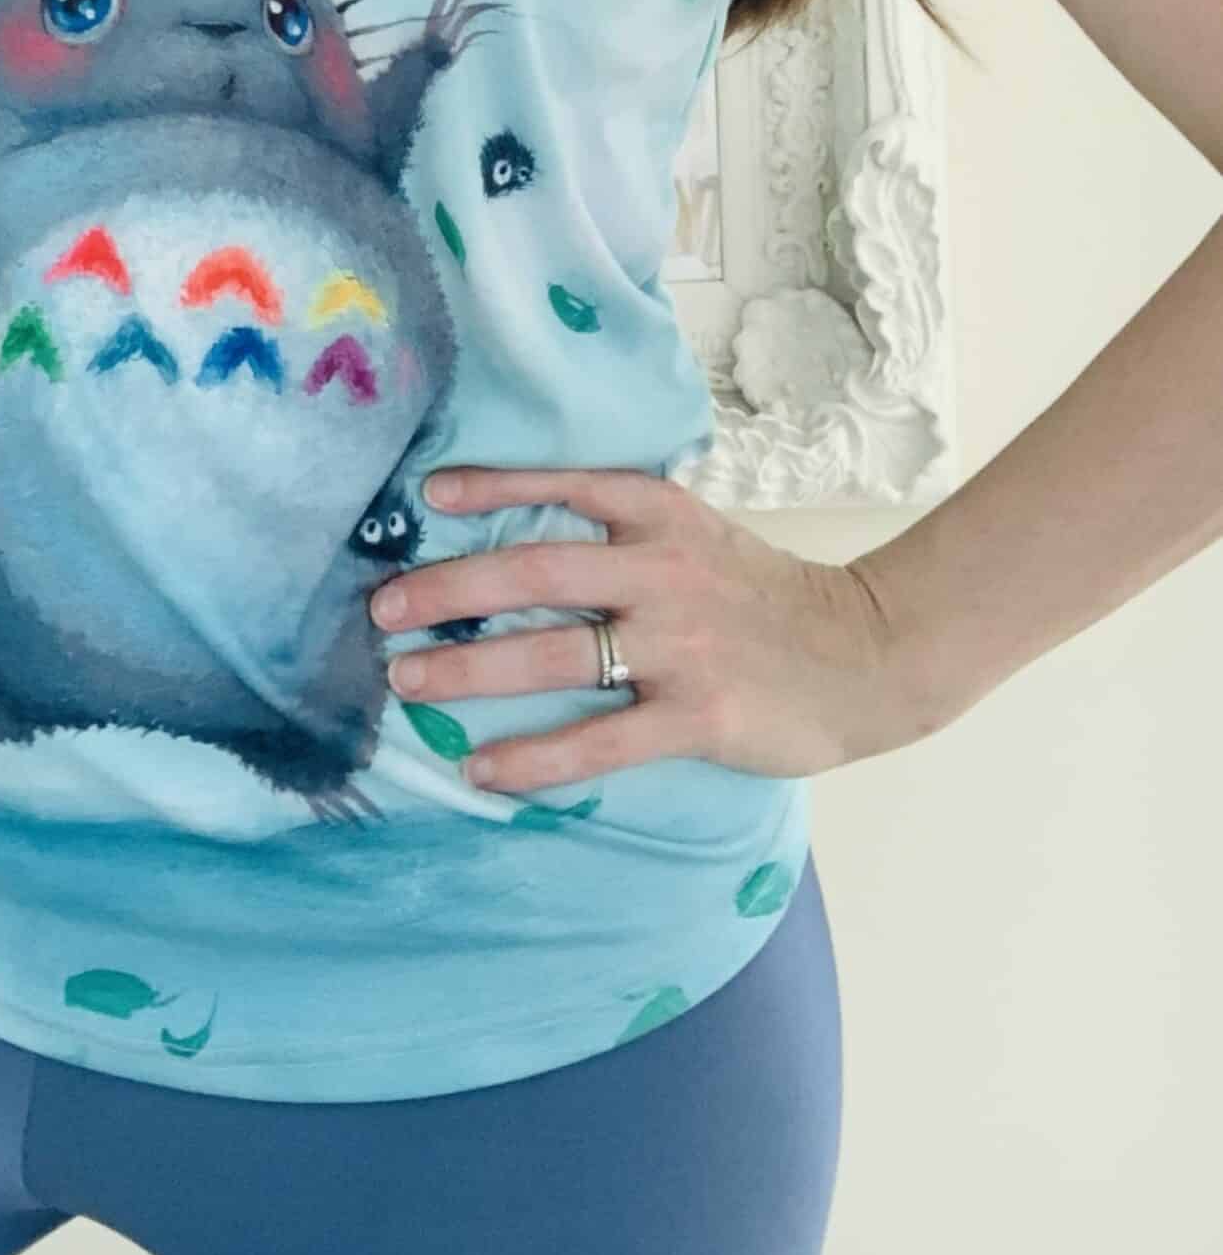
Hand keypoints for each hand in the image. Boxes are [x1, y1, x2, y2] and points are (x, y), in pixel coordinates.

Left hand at [369, 464, 904, 794]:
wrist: (870, 653)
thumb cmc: (768, 597)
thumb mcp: (700, 536)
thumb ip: (627, 534)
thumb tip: (523, 542)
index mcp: (663, 516)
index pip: (566, 485)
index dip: (494, 485)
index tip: (427, 496)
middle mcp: (664, 570)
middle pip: (535, 569)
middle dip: (449, 588)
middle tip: (384, 609)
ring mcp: (680, 644)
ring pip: (554, 652)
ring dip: (470, 669)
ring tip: (407, 683)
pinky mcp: (697, 715)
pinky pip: (597, 739)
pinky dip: (533, 756)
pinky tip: (481, 770)